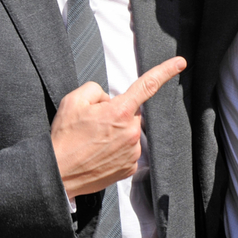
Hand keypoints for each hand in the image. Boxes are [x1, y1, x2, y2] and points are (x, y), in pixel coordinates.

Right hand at [51, 56, 186, 196]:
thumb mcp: (73, 101)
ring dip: (116, 133)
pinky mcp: (129, 168)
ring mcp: (132, 152)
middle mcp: (131, 132)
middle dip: (117, 113)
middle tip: (94, 125)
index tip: (181, 62)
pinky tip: (99, 154)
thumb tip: (109, 99)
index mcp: (119, 111)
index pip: (147, 85)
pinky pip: (128, 150)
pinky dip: (116, 149)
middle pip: (131, 113)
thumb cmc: (64, 139)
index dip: (166, 71)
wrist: (57, 175)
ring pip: (129, 132)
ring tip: (93, 143)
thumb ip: (96, 89)